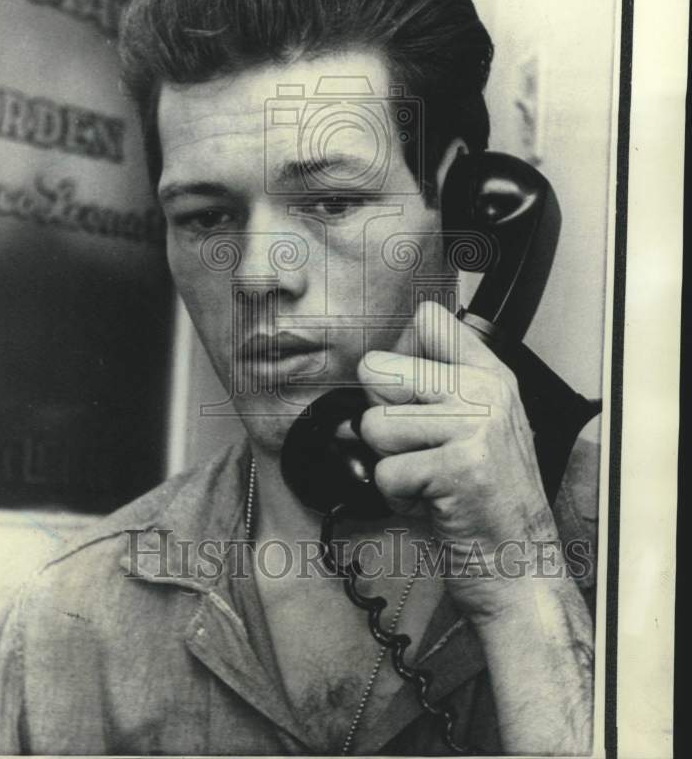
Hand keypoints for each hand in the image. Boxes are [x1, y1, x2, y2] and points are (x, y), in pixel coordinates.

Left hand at [357, 300, 560, 621]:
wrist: (520, 567)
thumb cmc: (485, 501)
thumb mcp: (473, 428)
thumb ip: (431, 386)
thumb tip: (367, 365)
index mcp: (490, 375)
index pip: (427, 320)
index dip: (396, 356)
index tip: (407, 391)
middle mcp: (487, 392)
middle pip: (377, 370)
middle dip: (381, 419)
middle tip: (418, 449)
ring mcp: (476, 427)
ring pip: (374, 425)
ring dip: (390, 463)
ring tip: (428, 479)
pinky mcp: (461, 467)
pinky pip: (386, 472)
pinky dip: (398, 498)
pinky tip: (433, 503)